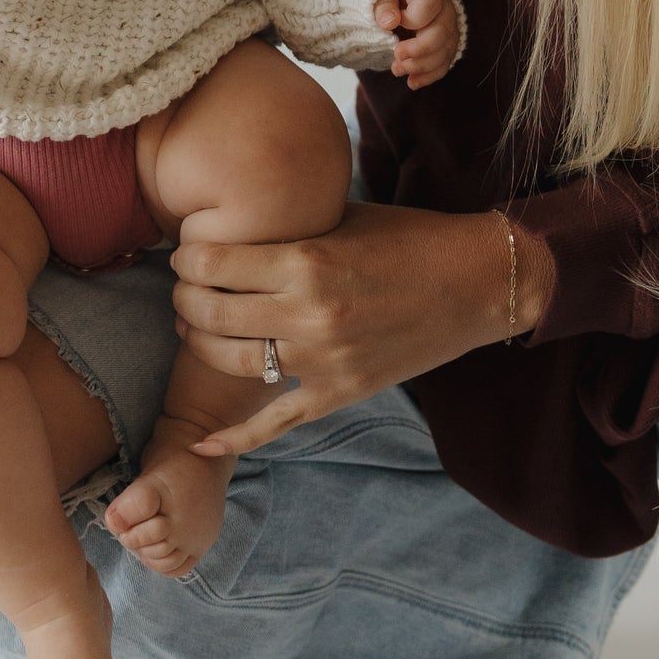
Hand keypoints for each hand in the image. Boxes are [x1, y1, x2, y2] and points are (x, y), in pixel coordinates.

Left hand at [171, 200, 553, 456]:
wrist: (476, 283)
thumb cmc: (408, 238)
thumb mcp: (341, 217)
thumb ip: (288, 228)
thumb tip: (229, 227)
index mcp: (308, 262)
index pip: (214, 263)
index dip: (188, 257)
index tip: (185, 253)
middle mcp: (310, 315)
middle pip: (213, 312)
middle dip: (184, 298)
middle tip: (182, 289)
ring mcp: (325, 361)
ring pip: (231, 362)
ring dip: (198, 344)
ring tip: (192, 327)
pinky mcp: (342, 393)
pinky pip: (277, 422)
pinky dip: (237, 437)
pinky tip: (203, 441)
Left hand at [374, 0, 454, 87]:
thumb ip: (383, 4)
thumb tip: (389, 22)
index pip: (429, 5)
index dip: (411, 19)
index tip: (391, 23)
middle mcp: (445, 9)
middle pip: (441, 33)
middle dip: (418, 50)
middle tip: (396, 56)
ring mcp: (449, 28)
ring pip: (444, 52)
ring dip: (421, 66)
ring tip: (397, 70)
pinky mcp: (446, 45)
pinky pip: (444, 64)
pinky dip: (429, 76)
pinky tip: (412, 82)